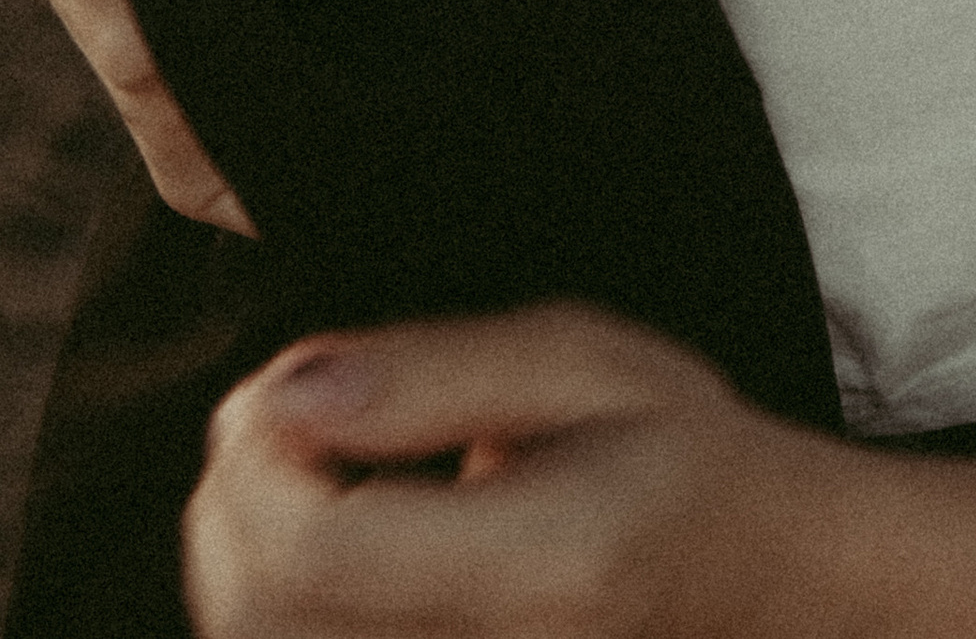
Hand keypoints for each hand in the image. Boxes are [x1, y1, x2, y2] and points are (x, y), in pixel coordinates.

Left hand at [184, 311, 832, 638]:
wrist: (744, 579)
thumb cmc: (671, 457)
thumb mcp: (584, 362)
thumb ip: (435, 373)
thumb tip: (289, 392)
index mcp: (544, 564)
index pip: (314, 552)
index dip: (258, 459)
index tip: (283, 388)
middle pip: (257, 612)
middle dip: (231, 491)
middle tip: (283, 407)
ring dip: (237, 542)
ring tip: (305, 460)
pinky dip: (267, 593)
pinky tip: (318, 528)